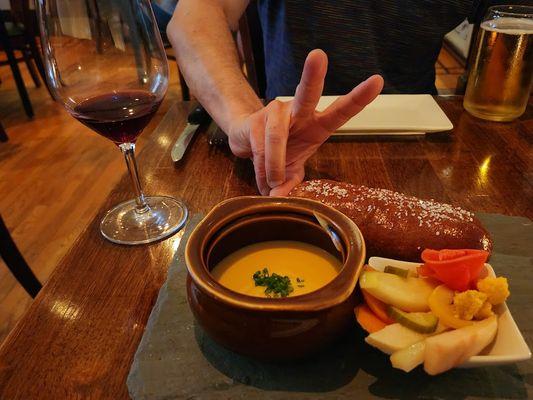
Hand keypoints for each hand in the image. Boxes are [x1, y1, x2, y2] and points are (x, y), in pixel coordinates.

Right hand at [227, 49, 383, 195]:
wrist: (247, 141)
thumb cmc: (279, 153)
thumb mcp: (292, 171)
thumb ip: (292, 183)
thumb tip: (281, 198)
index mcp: (317, 124)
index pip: (340, 110)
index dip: (358, 98)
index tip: (377, 81)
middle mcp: (298, 112)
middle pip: (306, 94)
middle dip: (312, 76)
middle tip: (318, 56)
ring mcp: (275, 113)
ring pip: (276, 135)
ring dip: (275, 164)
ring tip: (273, 184)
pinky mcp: (254, 120)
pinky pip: (260, 147)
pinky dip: (261, 169)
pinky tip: (263, 180)